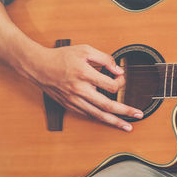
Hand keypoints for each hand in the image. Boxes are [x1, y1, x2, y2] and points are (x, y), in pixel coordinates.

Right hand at [19, 44, 142, 131]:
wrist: (38, 66)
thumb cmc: (61, 57)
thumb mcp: (84, 50)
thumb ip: (104, 58)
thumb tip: (118, 69)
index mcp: (85, 74)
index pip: (110, 85)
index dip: (121, 82)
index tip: (122, 78)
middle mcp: (79, 90)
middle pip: (107, 105)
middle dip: (125, 111)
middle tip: (138, 114)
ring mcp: (74, 100)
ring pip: (97, 115)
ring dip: (114, 121)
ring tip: (127, 126)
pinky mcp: (69, 105)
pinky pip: (87, 115)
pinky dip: (99, 118)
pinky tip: (108, 120)